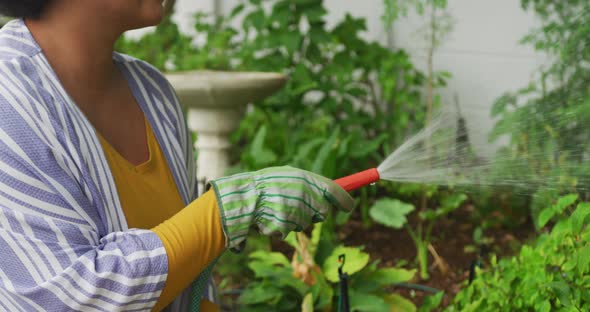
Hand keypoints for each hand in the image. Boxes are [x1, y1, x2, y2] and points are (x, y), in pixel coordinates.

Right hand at [210, 166, 353, 250]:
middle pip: (322, 212)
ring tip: (275, 208)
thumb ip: (307, 184)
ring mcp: (294, 210)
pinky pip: (287, 230)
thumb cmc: (263, 185)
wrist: (240, 195)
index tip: (348, 207)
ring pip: (304, 223)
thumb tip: (330, 195)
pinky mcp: (284, 225)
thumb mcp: (287, 176)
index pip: (333, 189)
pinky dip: (278, 227)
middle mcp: (303, 194)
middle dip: (314, 213)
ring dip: (293, 219)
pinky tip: (268, 217)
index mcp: (304, 178)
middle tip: (297, 206)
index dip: (344, 199)